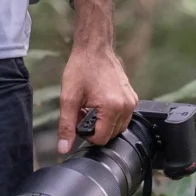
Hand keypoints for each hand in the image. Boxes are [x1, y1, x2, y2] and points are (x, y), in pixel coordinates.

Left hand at [56, 39, 136, 154]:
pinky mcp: (132, 97)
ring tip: (91, 106)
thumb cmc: (82, 68)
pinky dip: (111, 115)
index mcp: (112, 108)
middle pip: (110, 135)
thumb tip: (63, 148)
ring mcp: (131, 101)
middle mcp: (126, 106)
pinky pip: (123, 117)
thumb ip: (66, 125)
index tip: (79, 120)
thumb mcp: (69, 98)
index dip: (86, 135)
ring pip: (118, 128)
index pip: (101, 139)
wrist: (94, 47)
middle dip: (95, 128)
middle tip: (83, 111)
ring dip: (103, 123)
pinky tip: (99, 103)